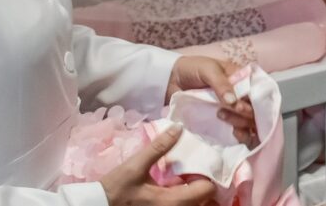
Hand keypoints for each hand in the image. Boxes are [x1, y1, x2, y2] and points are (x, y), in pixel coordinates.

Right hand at [100, 124, 217, 205]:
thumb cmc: (116, 190)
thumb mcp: (136, 166)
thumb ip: (159, 147)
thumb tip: (179, 128)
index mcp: (173, 202)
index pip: (207, 190)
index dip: (208, 173)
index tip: (202, 157)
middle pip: (201, 196)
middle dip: (201, 177)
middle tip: (194, 159)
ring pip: (190, 200)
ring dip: (190, 184)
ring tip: (183, 166)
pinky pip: (179, 201)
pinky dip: (180, 190)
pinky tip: (171, 176)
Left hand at [166, 56, 256, 145]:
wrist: (171, 81)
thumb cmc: (192, 69)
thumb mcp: (208, 70)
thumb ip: (221, 84)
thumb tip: (233, 102)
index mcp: (242, 79)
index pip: (258, 92)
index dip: (254, 102)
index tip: (240, 107)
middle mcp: (241, 96)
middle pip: (255, 110)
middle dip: (244, 114)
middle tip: (224, 110)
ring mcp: (234, 111)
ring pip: (250, 123)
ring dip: (241, 124)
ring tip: (220, 116)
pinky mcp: (225, 124)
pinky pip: (241, 133)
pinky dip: (242, 136)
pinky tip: (234, 134)